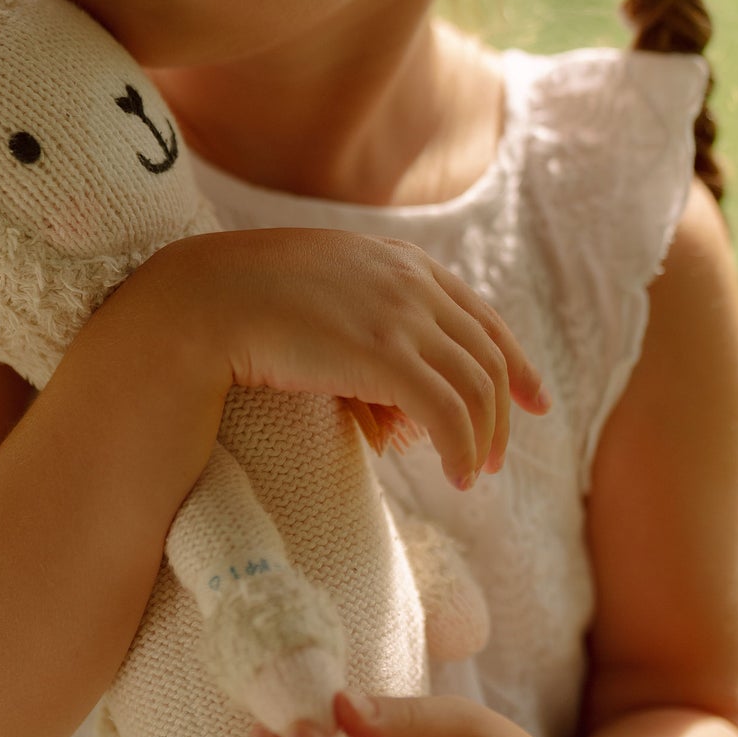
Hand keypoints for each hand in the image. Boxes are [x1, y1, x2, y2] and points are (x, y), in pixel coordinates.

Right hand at [127, 227, 547, 489]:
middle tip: (497, 457)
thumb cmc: (245, 303)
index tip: (534, 399)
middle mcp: (411, 282)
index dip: (514, 360)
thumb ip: (364, 324)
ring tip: (472, 475)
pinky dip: (462, 448)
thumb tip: (393, 406)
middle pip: (484, 355)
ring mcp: (400, 316)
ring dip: (483, 438)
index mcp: (399, 261)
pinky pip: (449, 413)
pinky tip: (455, 474)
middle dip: (502, 410)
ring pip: (475, 388)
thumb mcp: (321, 295)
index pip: (479, 315)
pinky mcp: (384, 355)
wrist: (203, 300)